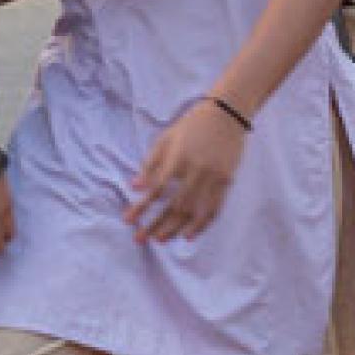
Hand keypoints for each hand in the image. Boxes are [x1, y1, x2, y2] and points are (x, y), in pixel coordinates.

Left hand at [123, 100, 247, 244]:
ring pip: (193, 212)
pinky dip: (201, 225)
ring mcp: (214, 178)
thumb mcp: (165, 139)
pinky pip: (214, 210)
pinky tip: (189, 236)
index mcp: (178, 159)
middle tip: (140, 238)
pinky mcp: (226, 182)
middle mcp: (196, 171)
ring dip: (175, 229)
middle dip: (155, 225)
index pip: (156, 190)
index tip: (128, 220)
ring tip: (160, 240)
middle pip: (174, 206)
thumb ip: (150, 164)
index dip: (141, 207)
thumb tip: (134, 187)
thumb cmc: (190, 126)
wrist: (226, 114)